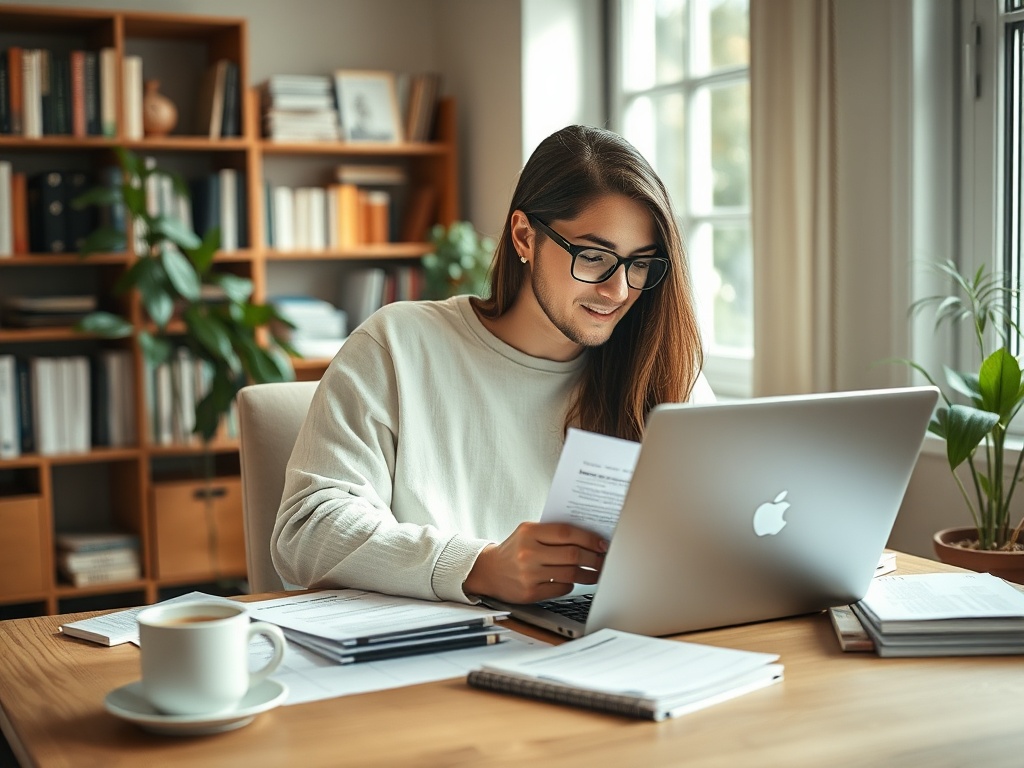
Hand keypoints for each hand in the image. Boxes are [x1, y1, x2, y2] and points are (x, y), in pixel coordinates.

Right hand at [463, 522, 607, 603]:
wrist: (489, 571)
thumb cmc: (515, 550)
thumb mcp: (528, 533)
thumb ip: (553, 533)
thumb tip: (589, 538)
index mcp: (529, 532)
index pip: (567, 532)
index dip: (589, 538)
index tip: (602, 543)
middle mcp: (528, 552)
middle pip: (573, 555)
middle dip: (594, 558)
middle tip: (604, 559)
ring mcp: (529, 574)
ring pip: (571, 574)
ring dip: (589, 574)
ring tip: (596, 572)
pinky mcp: (530, 592)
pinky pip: (562, 588)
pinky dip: (572, 585)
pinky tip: (574, 581)